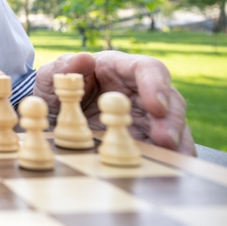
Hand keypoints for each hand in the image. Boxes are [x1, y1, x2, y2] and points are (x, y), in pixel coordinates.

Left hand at [33, 51, 195, 154]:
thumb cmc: (56, 91)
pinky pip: (166, 148)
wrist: (52, 117)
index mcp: (118, 68)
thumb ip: (62, 68)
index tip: (156, 105)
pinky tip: (172, 167)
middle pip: (168, 99)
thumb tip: (83, 58)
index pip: (147, 68)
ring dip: (176, 140)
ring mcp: (145, 116)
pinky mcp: (145, 139)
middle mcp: (139, 91)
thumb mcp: (50, 79)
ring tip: (171, 156)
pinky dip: (172, 157)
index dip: (155, 84)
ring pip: (173, 124)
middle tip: (165, 140)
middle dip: (170, 119)